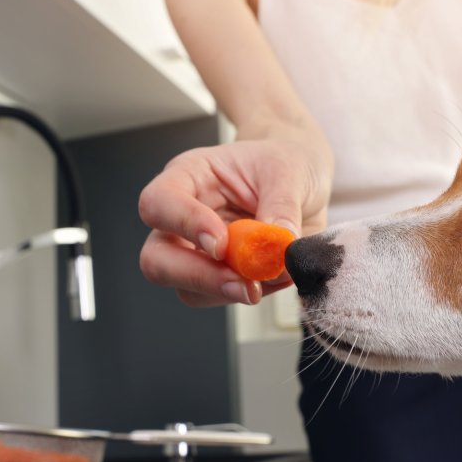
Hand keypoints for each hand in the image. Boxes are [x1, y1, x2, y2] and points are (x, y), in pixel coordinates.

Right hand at [138, 136, 330, 306]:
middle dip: (199, 276)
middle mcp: (181, 218)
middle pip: (156, 258)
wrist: (305, 185)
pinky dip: (248, 293)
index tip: (221, 243)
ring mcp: (196, 252)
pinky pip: (218, 297)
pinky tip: (276, 277)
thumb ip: (282, 207)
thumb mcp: (290, 171)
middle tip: (244, 282)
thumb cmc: (284, 165)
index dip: (185, 225)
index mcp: (189, 176)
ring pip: (186, 288)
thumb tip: (277, 246)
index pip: (159, 202)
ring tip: (272, 275)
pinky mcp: (217, 276)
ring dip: (229, 290)